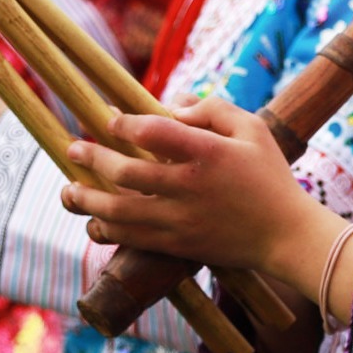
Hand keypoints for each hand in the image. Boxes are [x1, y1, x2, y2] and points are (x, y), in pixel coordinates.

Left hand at [58, 98, 350, 300]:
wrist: (285, 235)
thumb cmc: (269, 176)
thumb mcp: (252, 128)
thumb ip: (212, 109)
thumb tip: (171, 107)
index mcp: (207, 154)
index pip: (154, 133)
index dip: (124, 123)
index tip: (108, 118)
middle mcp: (189, 188)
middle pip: (126, 173)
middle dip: (93, 158)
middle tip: (73, 149)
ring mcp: (180, 221)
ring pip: (120, 212)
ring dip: (87, 201)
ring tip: (67, 191)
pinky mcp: (177, 246)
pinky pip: (131, 239)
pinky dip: (107, 230)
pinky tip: (94, 221)